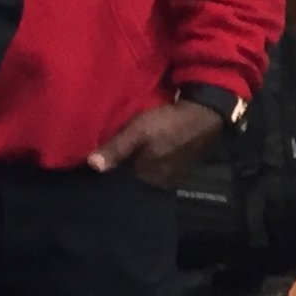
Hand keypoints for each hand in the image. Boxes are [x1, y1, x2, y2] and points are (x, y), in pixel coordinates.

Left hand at [89, 102, 225, 188]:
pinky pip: (156, 165)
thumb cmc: (169, 122)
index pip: (121, 182)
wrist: (205, 112)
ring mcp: (172, 174)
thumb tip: (92, 166)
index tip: (90, 167)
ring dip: (134, 163)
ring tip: (118, 153)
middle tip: (103, 156)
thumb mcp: (138, 132)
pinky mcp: (180, 164)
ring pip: (144, 171)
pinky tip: (140, 150)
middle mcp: (162, 182)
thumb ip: (116, 150)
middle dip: (120, 169)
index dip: (108, 173)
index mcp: (150, 178)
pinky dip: (147, 159)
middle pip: (133, 178)